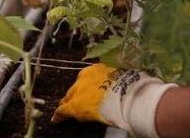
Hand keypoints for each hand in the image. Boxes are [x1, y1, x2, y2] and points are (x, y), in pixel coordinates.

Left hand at [53, 64, 175, 137]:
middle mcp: (86, 76)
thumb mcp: (126, 76)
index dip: (88, 84)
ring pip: (70, 97)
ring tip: (66, 108)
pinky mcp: (75, 106)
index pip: (89, 77)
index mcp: (98, 68)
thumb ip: (120, 78)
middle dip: (77, 93)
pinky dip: (60, 115)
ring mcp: (79, 90)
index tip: (90, 89)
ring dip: (70, 102)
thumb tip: (125, 80)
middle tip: (78, 99)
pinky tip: (57, 119)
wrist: (128, 96)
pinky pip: (64, 110)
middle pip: (77, 86)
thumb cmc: (132, 85)